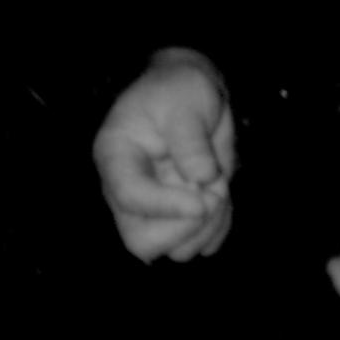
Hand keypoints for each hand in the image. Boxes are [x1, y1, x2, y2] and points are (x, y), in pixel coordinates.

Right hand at [92, 47, 236, 260]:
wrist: (192, 94)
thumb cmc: (179, 90)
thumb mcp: (186, 102)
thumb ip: (190, 139)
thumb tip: (202, 178)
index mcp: (117, 158)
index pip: (131, 197)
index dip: (168, 206)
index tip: (204, 200)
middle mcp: (127, 191)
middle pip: (141, 241)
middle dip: (185, 227)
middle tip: (212, 197)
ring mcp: (151, 209)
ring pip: (173, 249)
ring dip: (207, 228)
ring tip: (220, 190)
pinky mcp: (175, 218)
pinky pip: (197, 244)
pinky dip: (217, 229)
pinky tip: (222, 197)